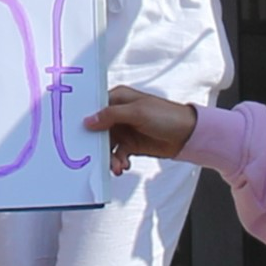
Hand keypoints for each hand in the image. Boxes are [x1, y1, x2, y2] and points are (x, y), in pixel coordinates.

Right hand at [83, 86, 197, 172]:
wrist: (188, 135)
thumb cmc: (166, 116)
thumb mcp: (137, 112)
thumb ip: (111, 115)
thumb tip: (88, 121)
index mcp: (118, 98)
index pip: (95, 108)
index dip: (86, 120)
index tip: (78, 134)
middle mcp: (119, 114)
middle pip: (99, 130)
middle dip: (98, 145)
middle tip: (99, 157)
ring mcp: (124, 130)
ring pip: (107, 145)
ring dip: (110, 157)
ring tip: (117, 166)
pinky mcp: (131, 144)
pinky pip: (117, 154)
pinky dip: (119, 161)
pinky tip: (124, 166)